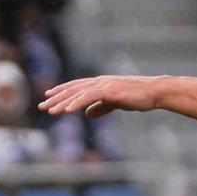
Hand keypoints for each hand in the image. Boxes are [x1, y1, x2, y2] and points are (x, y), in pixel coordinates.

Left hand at [39, 74, 162, 117]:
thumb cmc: (138, 97)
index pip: (76, 86)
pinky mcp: (109, 91)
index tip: (49, 96)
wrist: (154, 92)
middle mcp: (99, 82)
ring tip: (51, 110)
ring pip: (78, 94)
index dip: (62, 91)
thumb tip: (87, 113)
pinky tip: (67, 110)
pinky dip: (76, 103)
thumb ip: (101, 107)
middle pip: (73, 89)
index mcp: (101, 83)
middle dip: (56, 98)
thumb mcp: (116, 103)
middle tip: (42, 106)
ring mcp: (104, 85)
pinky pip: (88, 97)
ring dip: (63, 102)